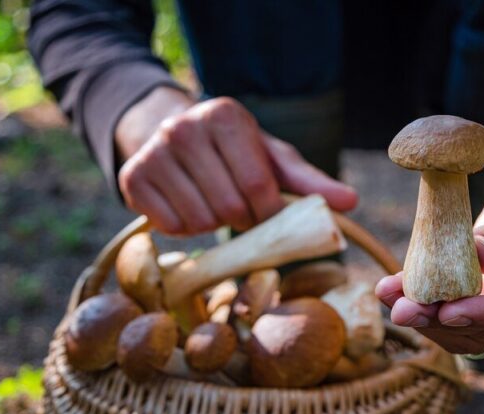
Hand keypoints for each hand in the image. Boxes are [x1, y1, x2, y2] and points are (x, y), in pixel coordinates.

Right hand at [115, 87, 356, 234]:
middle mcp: (184, 127)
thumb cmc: (236, 151)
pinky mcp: (132, 177)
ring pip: (200, 220)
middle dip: (242, 218)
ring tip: (213, 201)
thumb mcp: (274, 158)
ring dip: (214, 224)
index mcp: (226, 116)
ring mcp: (154, 151)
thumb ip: (311, 181)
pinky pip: (170, 226)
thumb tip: (352, 202)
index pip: (259, 186)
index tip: (267, 210)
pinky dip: (185, 227)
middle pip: (230, 206)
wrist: (173, 135)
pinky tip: (187, 204)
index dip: (268, 211)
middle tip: (238, 206)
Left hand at [376, 164, 483, 353]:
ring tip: (389, 294)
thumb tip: (472, 261)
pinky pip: (459, 318)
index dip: (483, 313)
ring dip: (427, 316)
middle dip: (442, 317)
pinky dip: (429, 306)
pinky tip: (395, 290)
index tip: (446, 311)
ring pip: (468, 332)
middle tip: (401, 306)